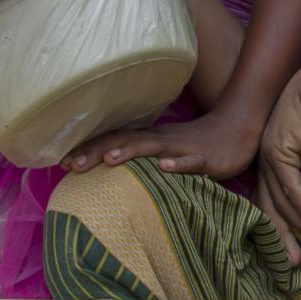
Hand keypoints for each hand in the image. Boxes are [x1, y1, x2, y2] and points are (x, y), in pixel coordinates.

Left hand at [63, 107, 261, 179]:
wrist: (239, 129)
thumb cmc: (197, 144)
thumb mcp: (165, 150)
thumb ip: (141, 159)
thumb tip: (109, 169)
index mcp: (150, 140)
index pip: (113, 142)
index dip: (88, 150)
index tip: (61, 163)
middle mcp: (161, 141)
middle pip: (125, 143)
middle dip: (97, 153)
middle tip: (72, 165)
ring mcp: (183, 148)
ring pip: (153, 149)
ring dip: (130, 152)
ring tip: (109, 160)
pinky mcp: (207, 158)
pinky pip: (191, 162)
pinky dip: (178, 164)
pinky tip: (165, 168)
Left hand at [256, 59, 300, 255]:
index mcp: (276, 162)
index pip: (278, 201)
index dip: (292, 225)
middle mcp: (267, 162)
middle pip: (272, 207)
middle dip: (286, 237)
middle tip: (296, 264)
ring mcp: (268, 156)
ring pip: (281, 201)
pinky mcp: (276, 151)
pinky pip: (290, 188)